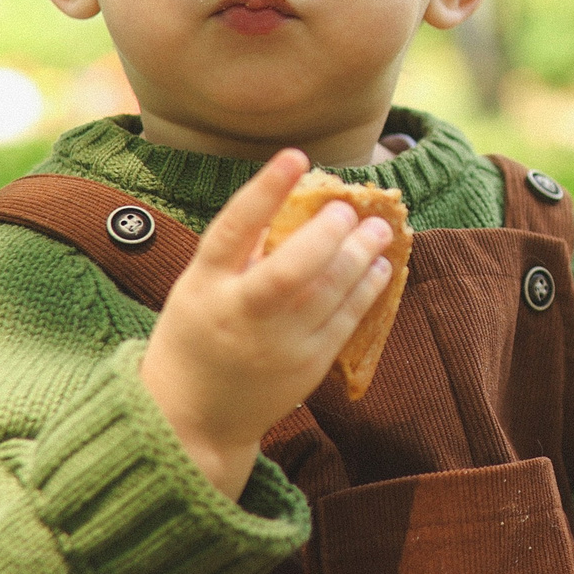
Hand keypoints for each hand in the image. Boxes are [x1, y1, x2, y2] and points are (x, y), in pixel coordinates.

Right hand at [138, 149, 396, 499]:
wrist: (192, 418)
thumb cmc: (195, 337)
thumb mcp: (196, 289)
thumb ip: (237, 250)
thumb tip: (288, 201)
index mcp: (204, 287)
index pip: (233, 230)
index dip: (265, 191)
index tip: (295, 155)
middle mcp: (241, 316)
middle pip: (290, 271)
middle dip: (327, 234)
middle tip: (349, 207)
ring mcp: (276, 345)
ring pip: (327, 295)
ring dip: (359, 257)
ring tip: (378, 230)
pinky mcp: (306, 367)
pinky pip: (344, 322)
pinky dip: (367, 291)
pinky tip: (380, 267)